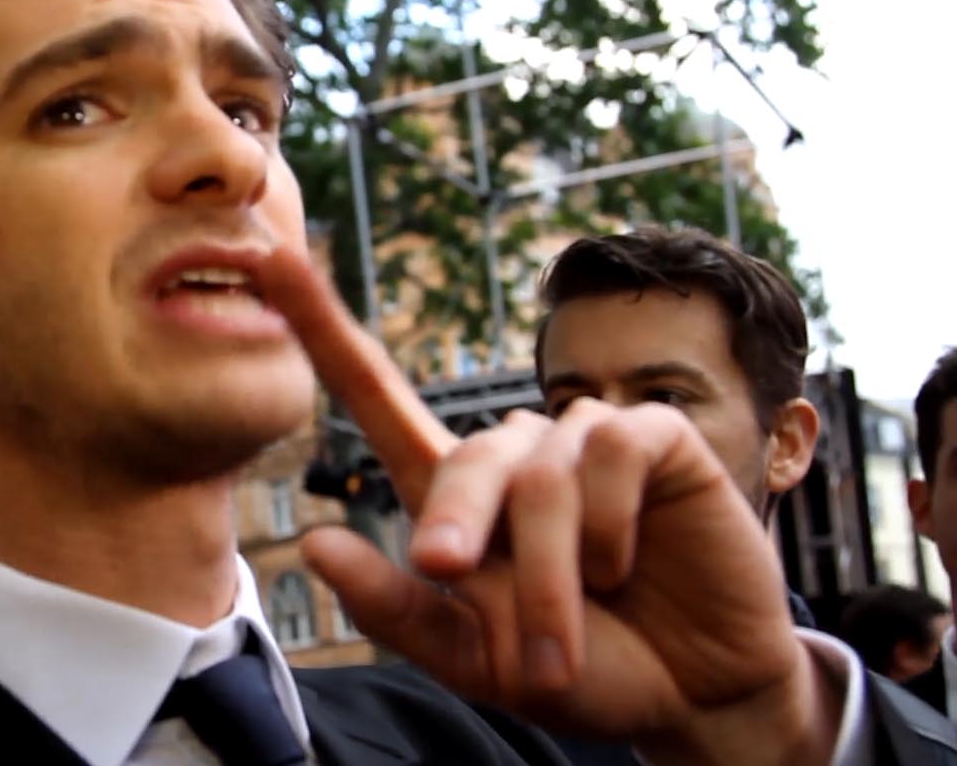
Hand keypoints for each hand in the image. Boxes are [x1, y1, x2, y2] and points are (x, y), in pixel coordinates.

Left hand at [256, 248, 838, 763]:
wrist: (689, 694)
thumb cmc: (579, 669)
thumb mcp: (473, 659)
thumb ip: (396, 609)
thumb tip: (314, 545)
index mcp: (454, 494)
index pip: (378, 397)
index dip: (323, 327)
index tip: (267, 262)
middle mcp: (513, 454)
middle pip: (463, 462)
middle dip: (462, 533)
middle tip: (471, 603)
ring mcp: (582, 438)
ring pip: (539, 475)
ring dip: (550, 574)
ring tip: (567, 644)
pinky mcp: (653, 435)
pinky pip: (613, 450)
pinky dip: (610, 527)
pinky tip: (625, 565)